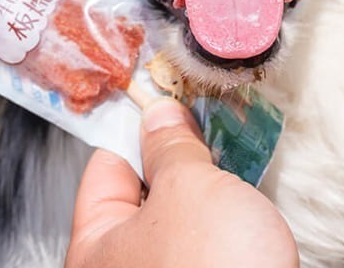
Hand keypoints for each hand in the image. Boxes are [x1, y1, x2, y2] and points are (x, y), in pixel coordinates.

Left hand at [66, 98, 298, 267]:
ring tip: (235, 153)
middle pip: (144, 190)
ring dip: (208, 185)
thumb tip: (159, 114)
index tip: (168, 95)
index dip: (137, 126)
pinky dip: (226, 215)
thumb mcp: (189, 189)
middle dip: (177, 156)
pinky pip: (208, 239)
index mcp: (96, 248)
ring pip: (182, 215)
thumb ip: (171, 146)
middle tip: (208, 123)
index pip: (106, 165)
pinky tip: (247, 198)